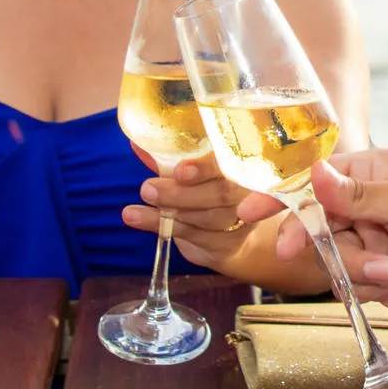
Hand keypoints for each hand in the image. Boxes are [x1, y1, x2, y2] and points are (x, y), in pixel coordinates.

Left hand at [121, 147, 254, 270]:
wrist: (229, 236)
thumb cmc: (208, 190)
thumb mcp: (192, 172)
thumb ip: (170, 159)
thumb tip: (138, 144)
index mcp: (245, 164)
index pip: (233, 162)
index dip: (207, 167)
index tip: (180, 169)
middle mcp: (250, 192)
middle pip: (223, 193)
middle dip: (183, 193)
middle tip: (148, 188)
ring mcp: (242, 221)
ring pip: (209, 217)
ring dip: (171, 210)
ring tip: (137, 206)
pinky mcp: (228, 244)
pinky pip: (196, 235)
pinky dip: (162, 225)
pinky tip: (137, 218)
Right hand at [235, 149, 387, 321]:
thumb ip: (356, 195)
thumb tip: (314, 176)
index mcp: (373, 173)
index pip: (314, 179)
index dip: (281, 193)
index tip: (251, 208)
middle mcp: (366, 207)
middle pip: (313, 221)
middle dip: (307, 235)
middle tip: (296, 247)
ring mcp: (369, 243)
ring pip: (328, 256)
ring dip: (350, 264)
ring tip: (387, 267)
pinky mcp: (376, 278)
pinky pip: (347, 284)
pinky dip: (363, 284)